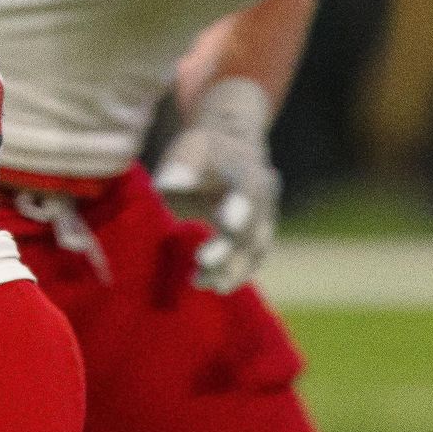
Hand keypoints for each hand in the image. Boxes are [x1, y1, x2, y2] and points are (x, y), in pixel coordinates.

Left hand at [154, 81, 279, 292]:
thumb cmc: (204, 150)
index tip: (226, 224)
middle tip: (202, 262)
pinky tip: (211, 283)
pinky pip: (250, 259)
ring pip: (253, 250)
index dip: (241, 208)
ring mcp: (264, 219)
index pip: (249, 190)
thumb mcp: (189, 148)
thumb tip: (168, 186)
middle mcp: (263, 198)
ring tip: (200, 282)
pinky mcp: (257, 237)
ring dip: (231, 270)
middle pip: (252, 228)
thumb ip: (180, 167)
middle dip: (230, 248)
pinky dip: (233, 273)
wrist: (232, 150)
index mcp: (248, 170)